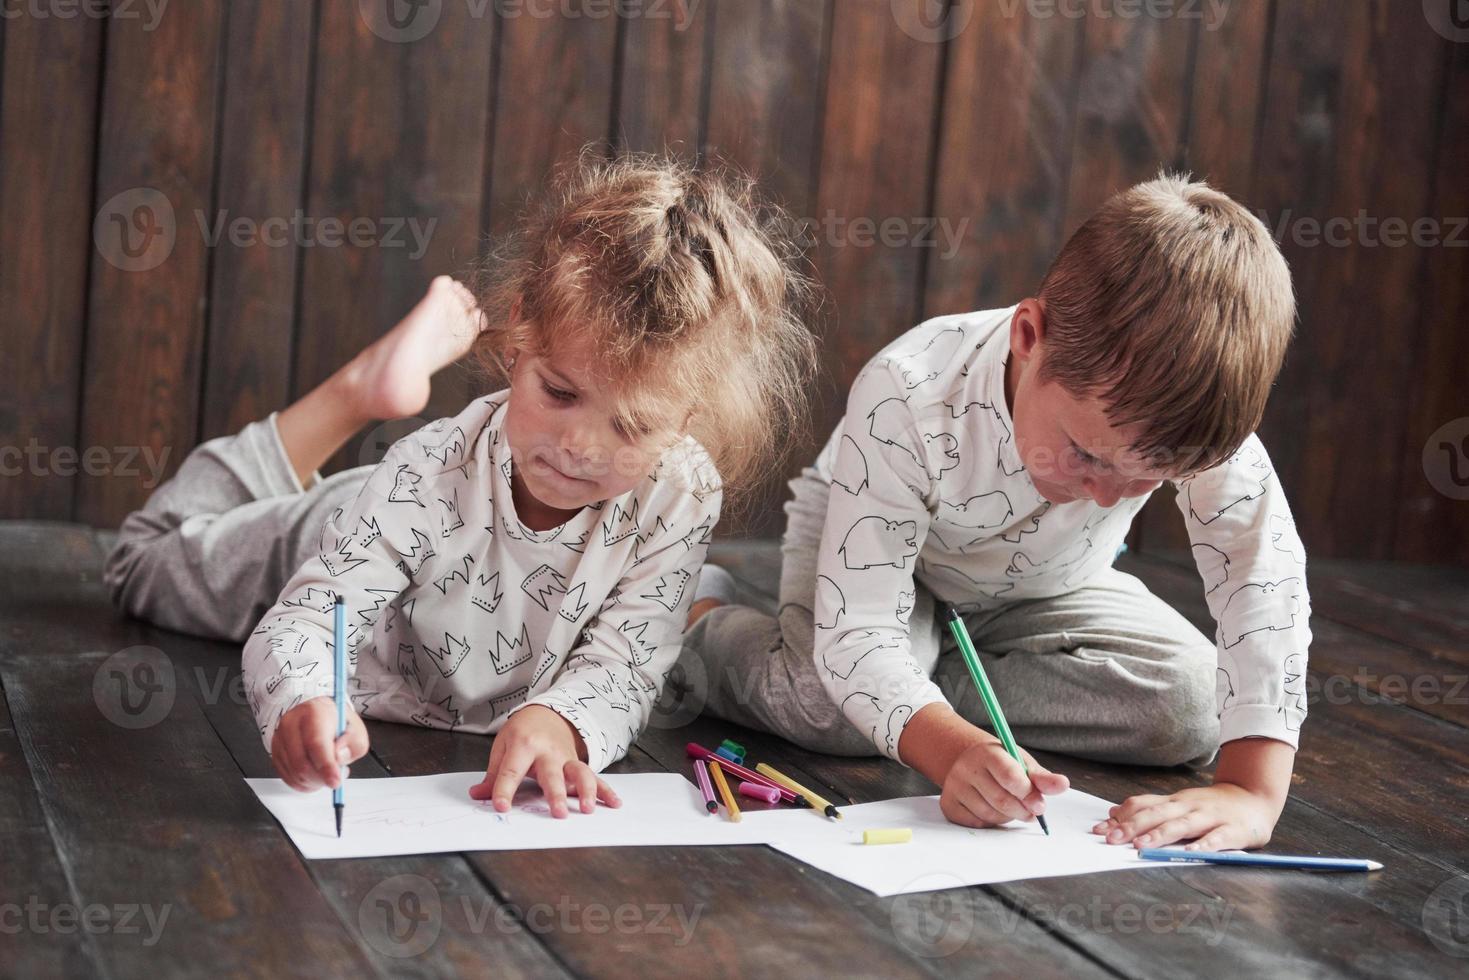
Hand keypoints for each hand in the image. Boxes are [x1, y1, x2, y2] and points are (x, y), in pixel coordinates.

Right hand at [271, 696, 368, 791]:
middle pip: (302, 763)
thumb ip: (353, 743)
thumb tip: (339, 757)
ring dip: (314, 782)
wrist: (316, 714)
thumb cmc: (336, 723)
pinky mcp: (275, 752)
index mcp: (314, 712)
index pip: (316, 743)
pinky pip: (287, 778)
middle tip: (334, 779)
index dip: (326, 766)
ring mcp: (280, 738)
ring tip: (327, 773)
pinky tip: (315, 775)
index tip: (335, 781)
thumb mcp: (356, 730)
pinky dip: (304, 783)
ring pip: (294, 774)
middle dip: (321, 778)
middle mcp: (292, 724)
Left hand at [468, 705, 620, 817]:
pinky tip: (613, 803)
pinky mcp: (578, 765)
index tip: (500, 807)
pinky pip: (594, 777)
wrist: (549, 714)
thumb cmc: (523, 731)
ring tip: (587, 809)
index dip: (504, 790)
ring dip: (586, 791)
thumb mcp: (503, 745)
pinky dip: (606, 791)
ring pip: (579, 773)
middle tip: (558, 812)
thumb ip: (493, 774)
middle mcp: (548, 752)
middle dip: (555, 793)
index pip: (511, 771)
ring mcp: (566, 759)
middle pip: (551, 774)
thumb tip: (478, 795)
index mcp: (523, 745)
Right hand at [940, 736, 1068, 827]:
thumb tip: (1063, 785)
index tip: (1040, 804)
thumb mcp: (1021, 762)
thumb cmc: (999, 761)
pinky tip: (993, 810)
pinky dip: (991, 822)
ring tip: (1012, 808)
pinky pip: (976, 823)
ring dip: (1008, 817)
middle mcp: (967, 768)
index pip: (1010, 777)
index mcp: (988, 753)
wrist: (964, 757)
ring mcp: (955, 787)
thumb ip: (1041, 777)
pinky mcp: (948, 804)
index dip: (1029, 795)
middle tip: (1032, 812)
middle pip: (1001, 800)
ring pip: (989, 815)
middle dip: (1023, 811)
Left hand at [1091, 782, 1279, 850]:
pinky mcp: (1233, 830)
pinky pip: (1217, 838)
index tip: (1098, 830)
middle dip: (1132, 827)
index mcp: (1173, 801)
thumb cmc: (1209, 806)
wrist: (1253, 797)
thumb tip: (1112, 813)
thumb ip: (1147, 808)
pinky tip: (1192, 852)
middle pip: (1157, 814)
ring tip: (1141, 846)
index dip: (1120, 817)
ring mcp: (1210, 816)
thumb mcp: (1176, 804)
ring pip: (1182, 825)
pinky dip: (1204, 845)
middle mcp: (1188, 806)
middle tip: (1111, 839)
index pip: (1142, 805)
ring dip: (1160, 835)